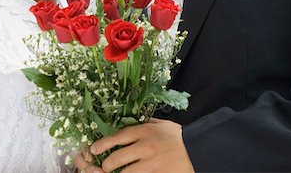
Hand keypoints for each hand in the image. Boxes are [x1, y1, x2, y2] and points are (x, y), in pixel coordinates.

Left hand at [75, 118, 194, 172]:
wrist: (197, 150)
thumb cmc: (177, 136)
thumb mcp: (159, 124)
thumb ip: (143, 124)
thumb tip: (126, 123)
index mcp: (145, 131)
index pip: (118, 137)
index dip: (103, 144)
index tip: (94, 149)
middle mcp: (145, 147)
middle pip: (117, 158)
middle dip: (106, 165)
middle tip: (104, 166)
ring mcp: (151, 164)